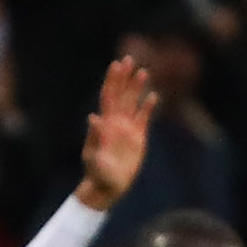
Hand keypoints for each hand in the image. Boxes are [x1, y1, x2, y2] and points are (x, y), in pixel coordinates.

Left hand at [74, 56, 155, 210]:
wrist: (107, 187)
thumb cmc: (97, 174)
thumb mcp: (94, 158)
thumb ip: (94, 138)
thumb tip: (92, 118)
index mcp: (105, 124)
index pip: (109, 97)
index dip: (112, 81)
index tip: (116, 65)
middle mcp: (115, 123)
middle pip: (120, 95)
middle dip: (124, 77)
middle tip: (129, 59)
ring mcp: (126, 129)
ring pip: (133, 103)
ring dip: (137, 87)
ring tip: (143, 71)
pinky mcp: (137, 138)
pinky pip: (144, 118)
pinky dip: (149, 107)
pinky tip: (154, 96)